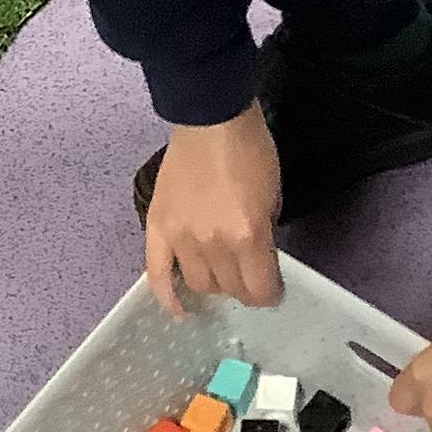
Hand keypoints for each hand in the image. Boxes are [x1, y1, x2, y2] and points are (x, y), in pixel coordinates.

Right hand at [144, 105, 283, 316]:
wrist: (211, 119)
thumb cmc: (251, 151)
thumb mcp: (274, 196)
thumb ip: (264, 234)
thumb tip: (258, 258)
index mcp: (247, 236)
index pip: (259, 289)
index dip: (270, 294)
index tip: (273, 289)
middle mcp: (212, 245)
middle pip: (229, 289)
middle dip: (244, 288)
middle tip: (248, 277)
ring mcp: (181, 238)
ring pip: (198, 284)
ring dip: (214, 286)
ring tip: (221, 275)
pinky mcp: (157, 227)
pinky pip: (157, 273)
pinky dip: (166, 296)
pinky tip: (179, 311)